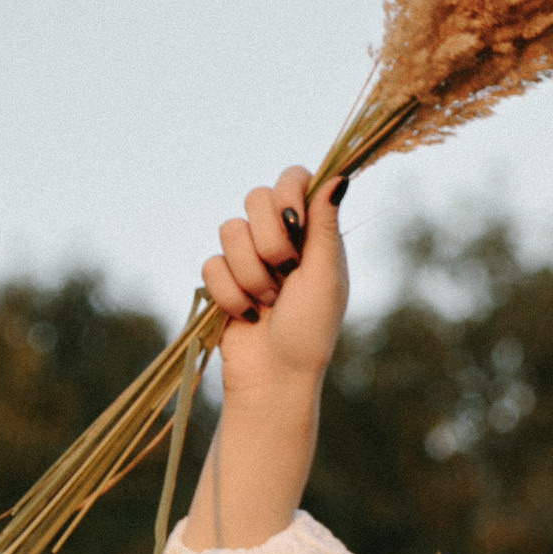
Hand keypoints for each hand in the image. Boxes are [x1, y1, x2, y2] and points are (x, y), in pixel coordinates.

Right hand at [202, 166, 348, 398]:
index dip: (288, 192)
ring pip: (229, 230)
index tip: (294, 223)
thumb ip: (325, 225)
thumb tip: (341, 176)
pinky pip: (211, 264)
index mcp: (313, 233)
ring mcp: (249, 257)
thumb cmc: (309, 331)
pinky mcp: (223, 279)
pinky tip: (247, 315)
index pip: (294, 178)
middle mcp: (281, 238)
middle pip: (256, 197)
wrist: (275, 377)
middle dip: (269, 242)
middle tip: (286, 274)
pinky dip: (230, 294)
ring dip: (250, 274)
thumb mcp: (325, 276)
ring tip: (267, 303)